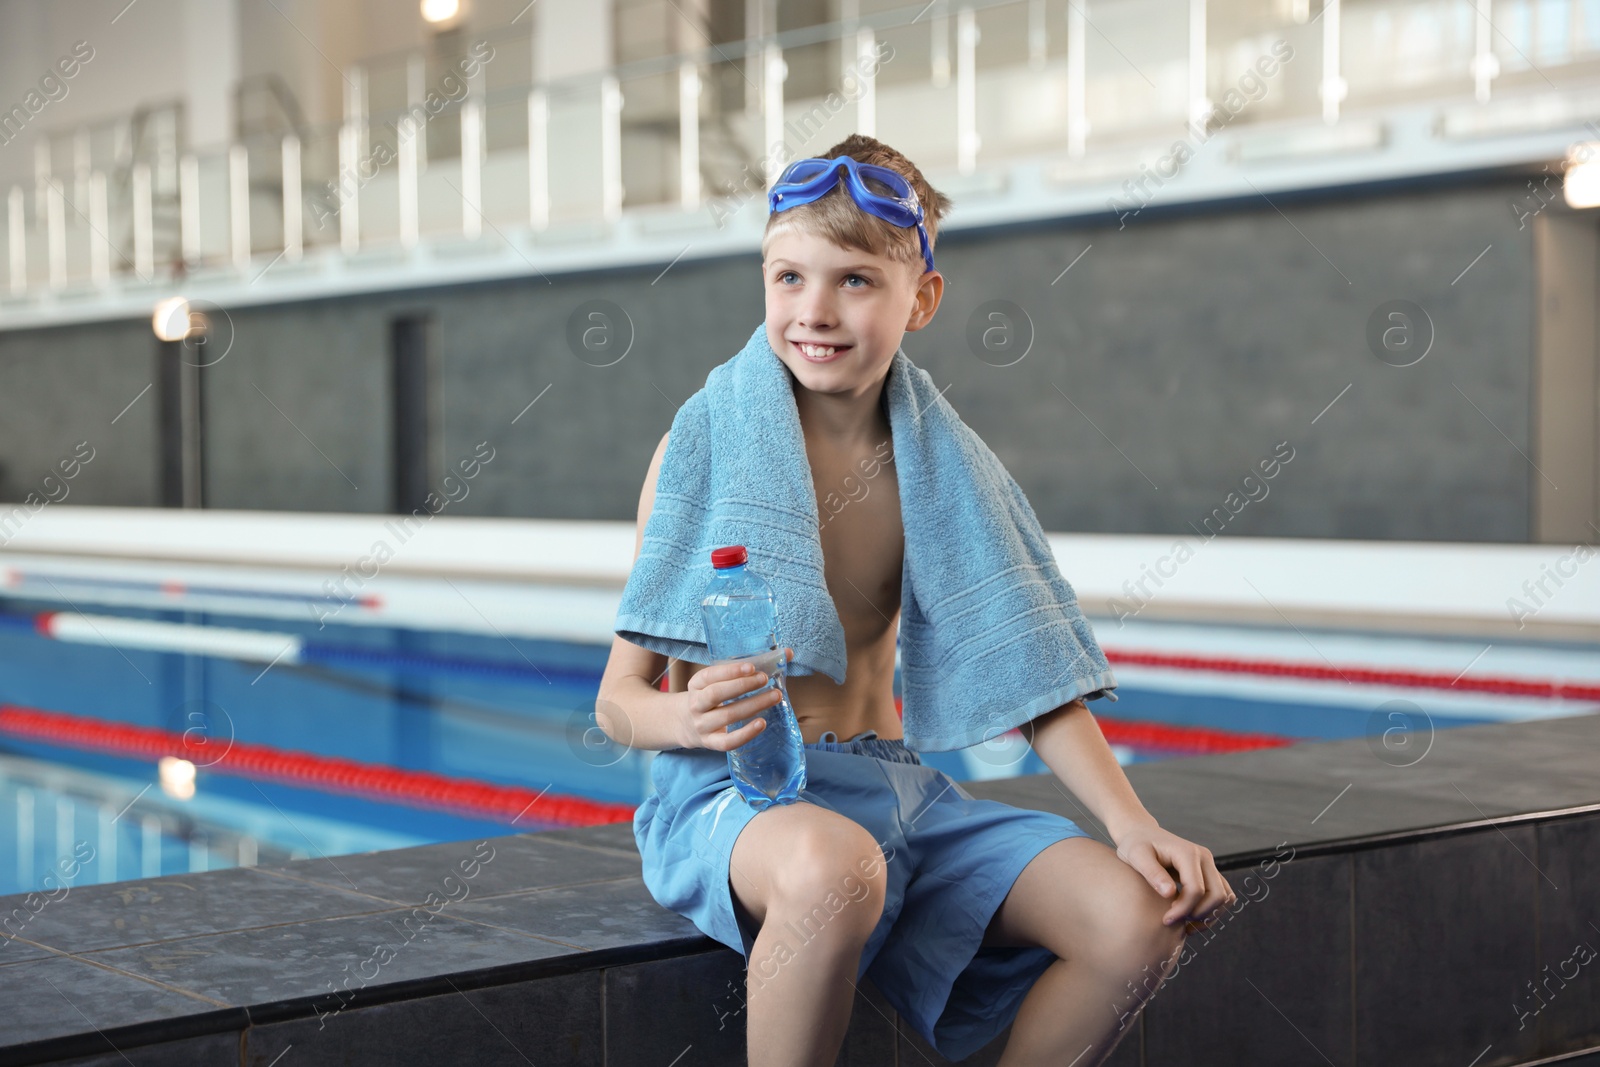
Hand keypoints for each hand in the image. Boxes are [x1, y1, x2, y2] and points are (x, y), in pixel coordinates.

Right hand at [675, 648, 793, 751]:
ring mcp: (702, 725)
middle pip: (716, 694)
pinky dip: (746, 734)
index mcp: (696, 684)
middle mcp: (696, 705)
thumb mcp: (718, 681)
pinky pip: (728, 742)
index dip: (730, 671)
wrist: (687, 724)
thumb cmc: (711, 697)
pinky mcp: (711, 743)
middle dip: (742, 686)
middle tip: (765, 679)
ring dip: (753, 705)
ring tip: (775, 696)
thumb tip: (786, 653)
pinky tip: (762, 723)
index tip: (751, 667)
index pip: (709, 675)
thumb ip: (747, 668)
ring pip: (727, 716)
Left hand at [1112, 821, 1235, 930]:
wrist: (1141, 834)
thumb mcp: (1136, 856)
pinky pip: (1222, 895)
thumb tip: (1169, 893)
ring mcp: (1209, 865)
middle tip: (1176, 922)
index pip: (1196, 889)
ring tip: (1185, 924)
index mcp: (1187, 853)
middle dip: (1199, 914)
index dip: (1183, 909)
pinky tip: (1190, 918)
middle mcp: (1204, 857)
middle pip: (1217, 895)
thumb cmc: (1136, 845)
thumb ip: (1152, 873)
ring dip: (1209, 915)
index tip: (1166, 919)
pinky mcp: (1209, 872)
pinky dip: (1212, 910)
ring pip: (1224, 897)